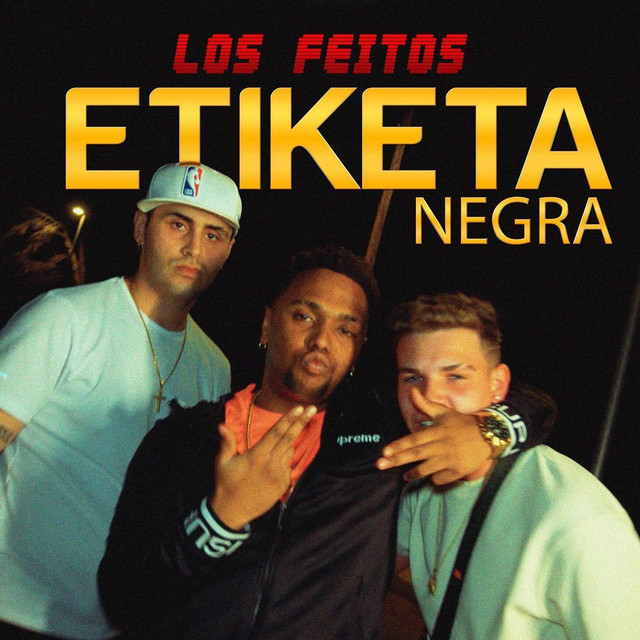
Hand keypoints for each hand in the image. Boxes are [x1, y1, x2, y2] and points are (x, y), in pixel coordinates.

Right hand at [210, 404, 316, 529]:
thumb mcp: (222, 462)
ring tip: (272, 450)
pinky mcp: (283, 485)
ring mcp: (279, 475)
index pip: (276, 432)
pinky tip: (271, 466)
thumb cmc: (226, 484)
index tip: (299, 408)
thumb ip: (226, 442)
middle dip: (301, 422)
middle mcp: (271, 464)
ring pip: (289, 452)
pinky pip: (288, 467)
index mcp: (257, 455)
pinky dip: (283, 461)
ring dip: (287, 445)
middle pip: (289, 438)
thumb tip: (221, 425)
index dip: (288, 419)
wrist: (232, 512)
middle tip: (312, 409)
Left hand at [376, 389, 491, 483]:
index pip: (414, 439)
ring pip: (426, 470)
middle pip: (416, 454)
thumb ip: (425, 405)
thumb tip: (412, 391)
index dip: (398, 446)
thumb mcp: (444, 412)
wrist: (488, 436)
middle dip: (396, 460)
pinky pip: (440, 478)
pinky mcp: (458, 471)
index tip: (384, 451)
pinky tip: (432, 475)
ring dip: (413, 474)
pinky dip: (434, 478)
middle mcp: (442, 446)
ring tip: (405, 476)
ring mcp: (450, 460)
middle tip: (379, 465)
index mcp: (437, 431)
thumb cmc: (462, 423)